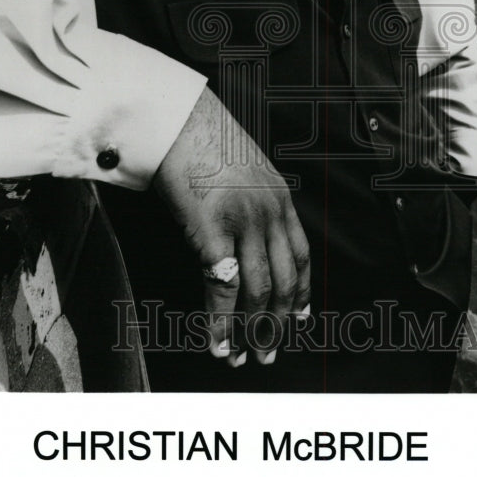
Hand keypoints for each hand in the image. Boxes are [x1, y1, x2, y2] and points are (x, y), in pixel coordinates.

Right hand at [153, 86, 310, 365]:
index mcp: (280, 197)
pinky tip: (216, 343)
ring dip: (250, 332)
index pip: (302, 255)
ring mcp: (244, 223)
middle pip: (283, 281)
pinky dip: (220, 323)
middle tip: (269, 353)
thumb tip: (242, 226)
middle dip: (276, 323)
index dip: (300, 292)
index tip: (298, 317)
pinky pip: (221, 289)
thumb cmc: (198, 137)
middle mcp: (270, 213)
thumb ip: (250, 196)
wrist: (175, 117)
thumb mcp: (242, 164)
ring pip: (256, 292)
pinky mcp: (214, 232)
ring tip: (241, 358)